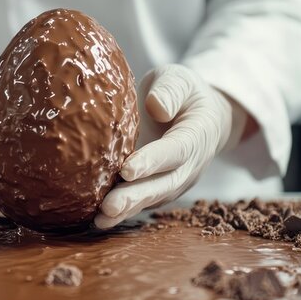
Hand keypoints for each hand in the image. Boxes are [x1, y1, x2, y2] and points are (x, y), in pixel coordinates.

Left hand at [95, 64, 245, 228]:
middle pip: (163, 184)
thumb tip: (155, 107)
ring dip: (126, 211)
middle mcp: (189, 165)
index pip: (175, 150)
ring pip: (151, 199)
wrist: (202, 116)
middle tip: (108, 207)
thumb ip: (170, 90)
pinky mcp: (159, 189)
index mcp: (196, 134)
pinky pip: (142, 202)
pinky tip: (98, 219)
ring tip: (100, 220)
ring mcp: (175, 181)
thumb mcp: (180, 79)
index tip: (127, 170)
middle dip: (135, 197)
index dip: (152, 161)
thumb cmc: (184, 93)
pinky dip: (123, 213)